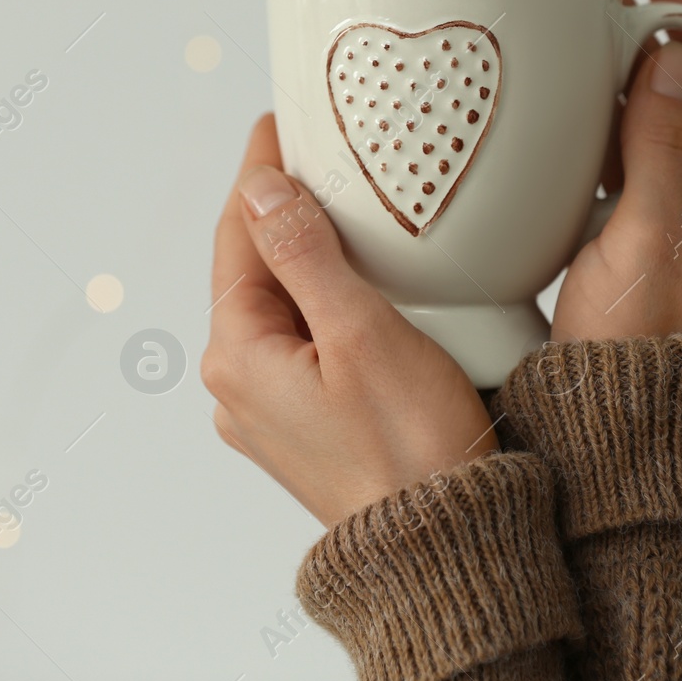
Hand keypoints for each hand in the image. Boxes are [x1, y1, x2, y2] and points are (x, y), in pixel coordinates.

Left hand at [201, 114, 496, 526]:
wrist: (443, 554)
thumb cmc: (412, 455)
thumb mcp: (361, 334)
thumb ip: (307, 255)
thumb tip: (264, 190)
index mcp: (239, 356)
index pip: (238, 234)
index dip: (260, 173)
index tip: (279, 126)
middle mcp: (240, 385)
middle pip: (253, 268)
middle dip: (283, 210)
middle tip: (320, 154)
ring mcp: (270, 409)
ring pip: (280, 305)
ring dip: (307, 256)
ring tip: (346, 208)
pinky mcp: (305, 425)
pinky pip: (302, 341)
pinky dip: (324, 301)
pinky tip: (362, 286)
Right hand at [551, 0, 681, 341]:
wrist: (620, 440)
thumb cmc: (638, 356)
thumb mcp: (646, 241)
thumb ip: (659, 148)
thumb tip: (674, 60)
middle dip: (651, 27)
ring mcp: (673, 224)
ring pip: (652, 123)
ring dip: (619, 69)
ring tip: (578, 18)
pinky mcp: (632, 242)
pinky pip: (622, 161)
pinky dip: (597, 120)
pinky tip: (564, 99)